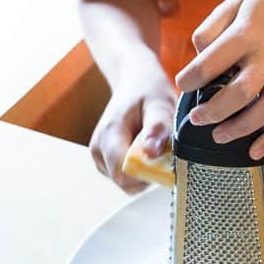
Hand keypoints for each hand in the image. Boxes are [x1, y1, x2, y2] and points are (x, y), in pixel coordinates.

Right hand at [89, 60, 175, 192]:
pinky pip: (125, 176)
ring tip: (152, 144)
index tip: (166, 159)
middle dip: (148, 172)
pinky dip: (139, 168)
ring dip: (144, 170)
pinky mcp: (105, 160)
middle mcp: (98, 148)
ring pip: (125, 181)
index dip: (147, 173)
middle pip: (124, 181)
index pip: (123, 172)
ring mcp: (99, 155)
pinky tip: (144, 148)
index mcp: (109, 133)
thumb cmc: (148, 90)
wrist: (135, 81)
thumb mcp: (160, 104)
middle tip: (163, 149)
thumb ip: (157, 128)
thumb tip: (150, 152)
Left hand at [175, 0, 263, 158]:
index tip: (183, 85)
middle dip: (213, 112)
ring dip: (240, 129)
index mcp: (247, 32)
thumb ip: (212, 27)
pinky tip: (256, 149)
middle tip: (197, 118)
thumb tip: (198, 55)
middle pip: (241, 93)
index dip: (191, 79)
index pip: (212, 63)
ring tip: (218, 136)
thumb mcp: (235, 0)